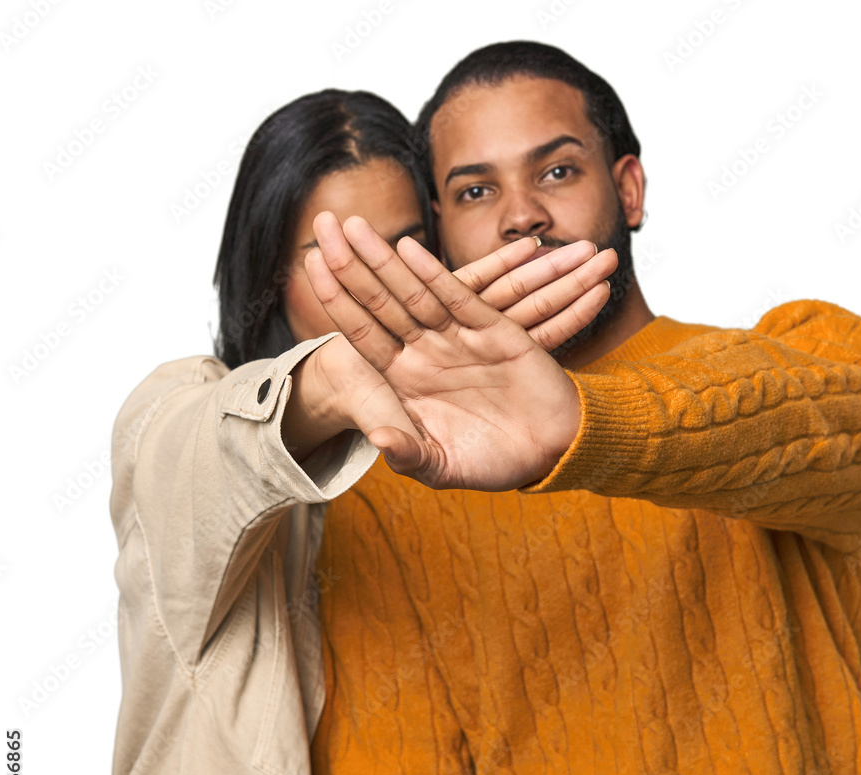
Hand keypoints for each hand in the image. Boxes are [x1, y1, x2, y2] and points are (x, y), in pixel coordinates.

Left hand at [304, 212, 610, 490]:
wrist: (550, 452)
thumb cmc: (494, 462)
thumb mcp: (443, 466)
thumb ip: (409, 454)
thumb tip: (378, 439)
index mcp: (405, 382)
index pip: (361, 333)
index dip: (335, 300)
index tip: (310, 265)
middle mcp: (425, 353)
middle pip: (378, 302)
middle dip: (350, 264)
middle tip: (322, 222)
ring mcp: (457, 339)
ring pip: (412, 293)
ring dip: (383, 259)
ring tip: (354, 224)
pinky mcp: (494, 330)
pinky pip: (457, 299)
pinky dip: (433, 276)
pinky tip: (408, 249)